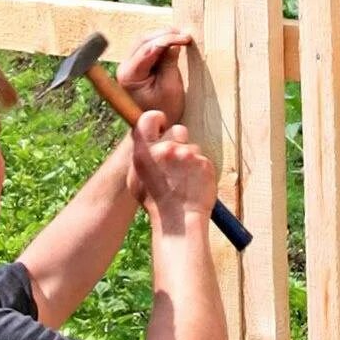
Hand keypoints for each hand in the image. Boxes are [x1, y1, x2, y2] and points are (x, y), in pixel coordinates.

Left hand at [118, 27, 194, 123]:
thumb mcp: (171, 88)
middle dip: (164, 34)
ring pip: (144, 42)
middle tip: (185, 34)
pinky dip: (160, 44)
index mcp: (129, 75)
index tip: (185, 37)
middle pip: (143, 41)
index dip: (167, 39)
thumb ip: (170, 63)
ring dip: (163, 37)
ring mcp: (128, 67)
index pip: (147, 49)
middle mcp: (124, 68)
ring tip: (182, 36)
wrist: (154, 127)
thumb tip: (174, 43)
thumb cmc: (163, 112)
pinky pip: (146, 49)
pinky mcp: (136, 67)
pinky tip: (174, 42)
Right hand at [127, 108, 216, 236]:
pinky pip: (203, 159)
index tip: (161, 124)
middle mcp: (165, 150)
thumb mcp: (135, 179)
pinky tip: (194, 184)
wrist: (179, 221)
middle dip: (179, 141)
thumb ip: (140, 156)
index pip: (148, 118)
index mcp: (145, 152)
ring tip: (185, 179)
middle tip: (176, 162)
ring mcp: (187, 155)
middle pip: (178, 130)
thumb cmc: (155, 203)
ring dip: (190, 159)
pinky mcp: (204, 163)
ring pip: (192, 147)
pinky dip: (200, 170)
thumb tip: (144, 140)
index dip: (156, 119)